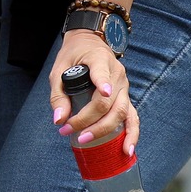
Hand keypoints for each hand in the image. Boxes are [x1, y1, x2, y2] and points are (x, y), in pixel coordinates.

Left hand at [49, 31, 137, 153]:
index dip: (103, 84)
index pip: (102, 73)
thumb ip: (58, 94)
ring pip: (121, 112)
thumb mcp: (59, 68)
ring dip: (104, 129)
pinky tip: (126, 149)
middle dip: (89, 120)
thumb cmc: (74, 55)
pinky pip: (132, 117)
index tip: (104, 93)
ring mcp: (124, 87)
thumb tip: (59, 120)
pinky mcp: (126, 97)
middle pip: (108, 102)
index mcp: (99, 59)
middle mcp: (116, 74)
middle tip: (69, 130)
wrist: (90, 42)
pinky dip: (132, 134)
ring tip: (86, 141)